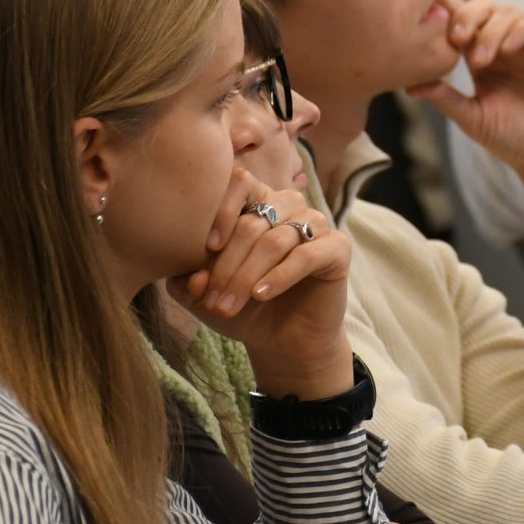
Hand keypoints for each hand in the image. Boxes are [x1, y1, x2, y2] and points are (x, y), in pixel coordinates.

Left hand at [171, 166, 352, 398]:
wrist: (283, 341)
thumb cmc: (243, 308)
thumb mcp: (204, 296)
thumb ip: (186, 281)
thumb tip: (193, 275)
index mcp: (256, 202)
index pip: (239, 182)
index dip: (221, 210)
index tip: (206, 247)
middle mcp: (287, 205)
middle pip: (253, 222)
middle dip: (227, 266)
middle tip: (213, 300)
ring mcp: (315, 224)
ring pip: (276, 240)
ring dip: (247, 276)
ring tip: (229, 306)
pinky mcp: (337, 248)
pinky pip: (307, 254)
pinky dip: (280, 276)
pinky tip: (261, 295)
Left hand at [406, 0, 523, 204]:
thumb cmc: (511, 138)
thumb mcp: (471, 117)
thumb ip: (443, 97)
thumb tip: (407, 85)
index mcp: (480, 53)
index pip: (461, 18)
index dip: (445, 9)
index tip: (427, 15)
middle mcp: (505, 42)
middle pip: (483, 5)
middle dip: (466, 16)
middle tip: (456, 39)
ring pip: (509, 12)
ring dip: (490, 31)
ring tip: (480, 62)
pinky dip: (522, 30)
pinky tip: (507, 50)